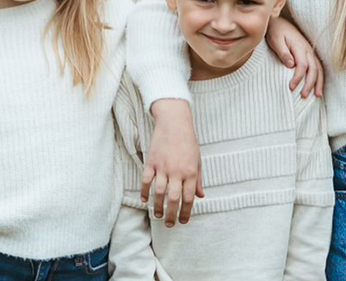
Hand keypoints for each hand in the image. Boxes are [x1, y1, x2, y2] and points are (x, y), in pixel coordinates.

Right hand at [141, 99, 203, 226]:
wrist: (174, 121)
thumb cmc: (188, 141)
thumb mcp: (197, 160)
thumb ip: (199, 179)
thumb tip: (201, 196)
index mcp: (190, 172)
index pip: (188, 199)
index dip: (186, 213)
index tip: (183, 221)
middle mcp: (177, 171)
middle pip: (173, 199)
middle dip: (171, 215)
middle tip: (169, 224)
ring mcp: (163, 167)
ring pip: (159, 193)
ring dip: (157, 207)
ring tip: (157, 215)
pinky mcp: (152, 161)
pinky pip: (146, 180)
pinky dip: (144, 191)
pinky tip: (144, 199)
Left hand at [266, 16, 322, 97]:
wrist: (279, 22)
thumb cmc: (276, 32)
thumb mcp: (276, 40)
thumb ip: (283, 53)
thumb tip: (291, 65)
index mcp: (299, 46)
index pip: (302, 65)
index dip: (298, 78)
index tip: (291, 87)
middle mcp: (308, 49)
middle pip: (313, 69)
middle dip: (310, 84)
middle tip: (304, 96)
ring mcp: (310, 51)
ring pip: (319, 68)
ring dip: (318, 82)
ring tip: (317, 96)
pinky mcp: (310, 53)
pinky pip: (318, 66)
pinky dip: (320, 77)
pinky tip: (318, 87)